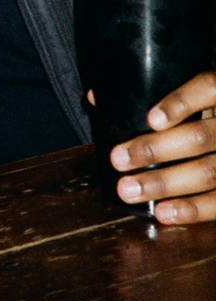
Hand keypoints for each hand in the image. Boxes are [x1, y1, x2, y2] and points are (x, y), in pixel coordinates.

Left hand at [108, 71, 215, 222]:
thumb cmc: (202, 111)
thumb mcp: (188, 94)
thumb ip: (148, 92)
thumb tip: (95, 97)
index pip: (208, 88)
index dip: (180, 103)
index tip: (151, 120)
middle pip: (200, 137)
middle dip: (154, 149)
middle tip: (118, 159)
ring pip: (209, 171)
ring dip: (165, 183)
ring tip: (128, 189)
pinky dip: (193, 209)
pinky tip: (163, 212)